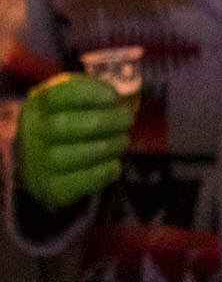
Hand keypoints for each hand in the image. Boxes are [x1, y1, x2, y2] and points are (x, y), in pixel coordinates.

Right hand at [17, 73, 133, 207]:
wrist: (36, 167)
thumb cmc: (60, 126)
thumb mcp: (65, 103)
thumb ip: (88, 93)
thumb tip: (118, 97)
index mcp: (36, 107)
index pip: (55, 96)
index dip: (87, 94)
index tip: (114, 97)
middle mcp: (32, 134)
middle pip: (64, 126)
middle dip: (104, 121)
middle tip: (128, 118)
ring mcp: (39, 163)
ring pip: (75, 155)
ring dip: (108, 146)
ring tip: (123, 140)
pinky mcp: (53, 188)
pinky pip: (83, 180)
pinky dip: (105, 171)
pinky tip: (114, 163)